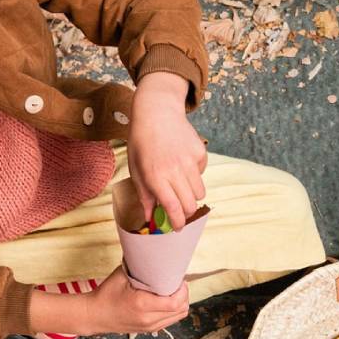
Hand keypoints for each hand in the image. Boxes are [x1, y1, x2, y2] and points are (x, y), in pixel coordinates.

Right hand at [82, 268, 189, 334]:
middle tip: (178, 284)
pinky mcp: (149, 330)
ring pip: (178, 317)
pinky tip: (167, 301)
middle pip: (181, 310)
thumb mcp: (121, 276)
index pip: (175, 302)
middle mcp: (148, 318)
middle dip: (184, 295)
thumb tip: (153, 253)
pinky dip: (173, 311)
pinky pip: (170, 321)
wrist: (93, 315)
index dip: (183, 290)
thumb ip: (140, 267)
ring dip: (180, 303)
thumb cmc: (106, 294)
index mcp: (143, 304)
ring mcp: (149, 327)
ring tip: (173, 292)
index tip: (179, 279)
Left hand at [128, 71, 206, 229]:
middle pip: (191, 205)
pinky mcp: (200, 152)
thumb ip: (145, 195)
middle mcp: (175, 170)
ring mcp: (190, 161)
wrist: (157, 111)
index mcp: (156, 177)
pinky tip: (182, 161)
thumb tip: (150, 217)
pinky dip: (194, 174)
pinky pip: (201, 173)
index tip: (176, 228)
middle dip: (186, 212)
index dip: (177, 222)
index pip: (173, 208)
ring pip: (200, 192)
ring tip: (179, 184)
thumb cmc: (142, 142)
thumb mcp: (136, 169)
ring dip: (191, 194)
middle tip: (179, 210)